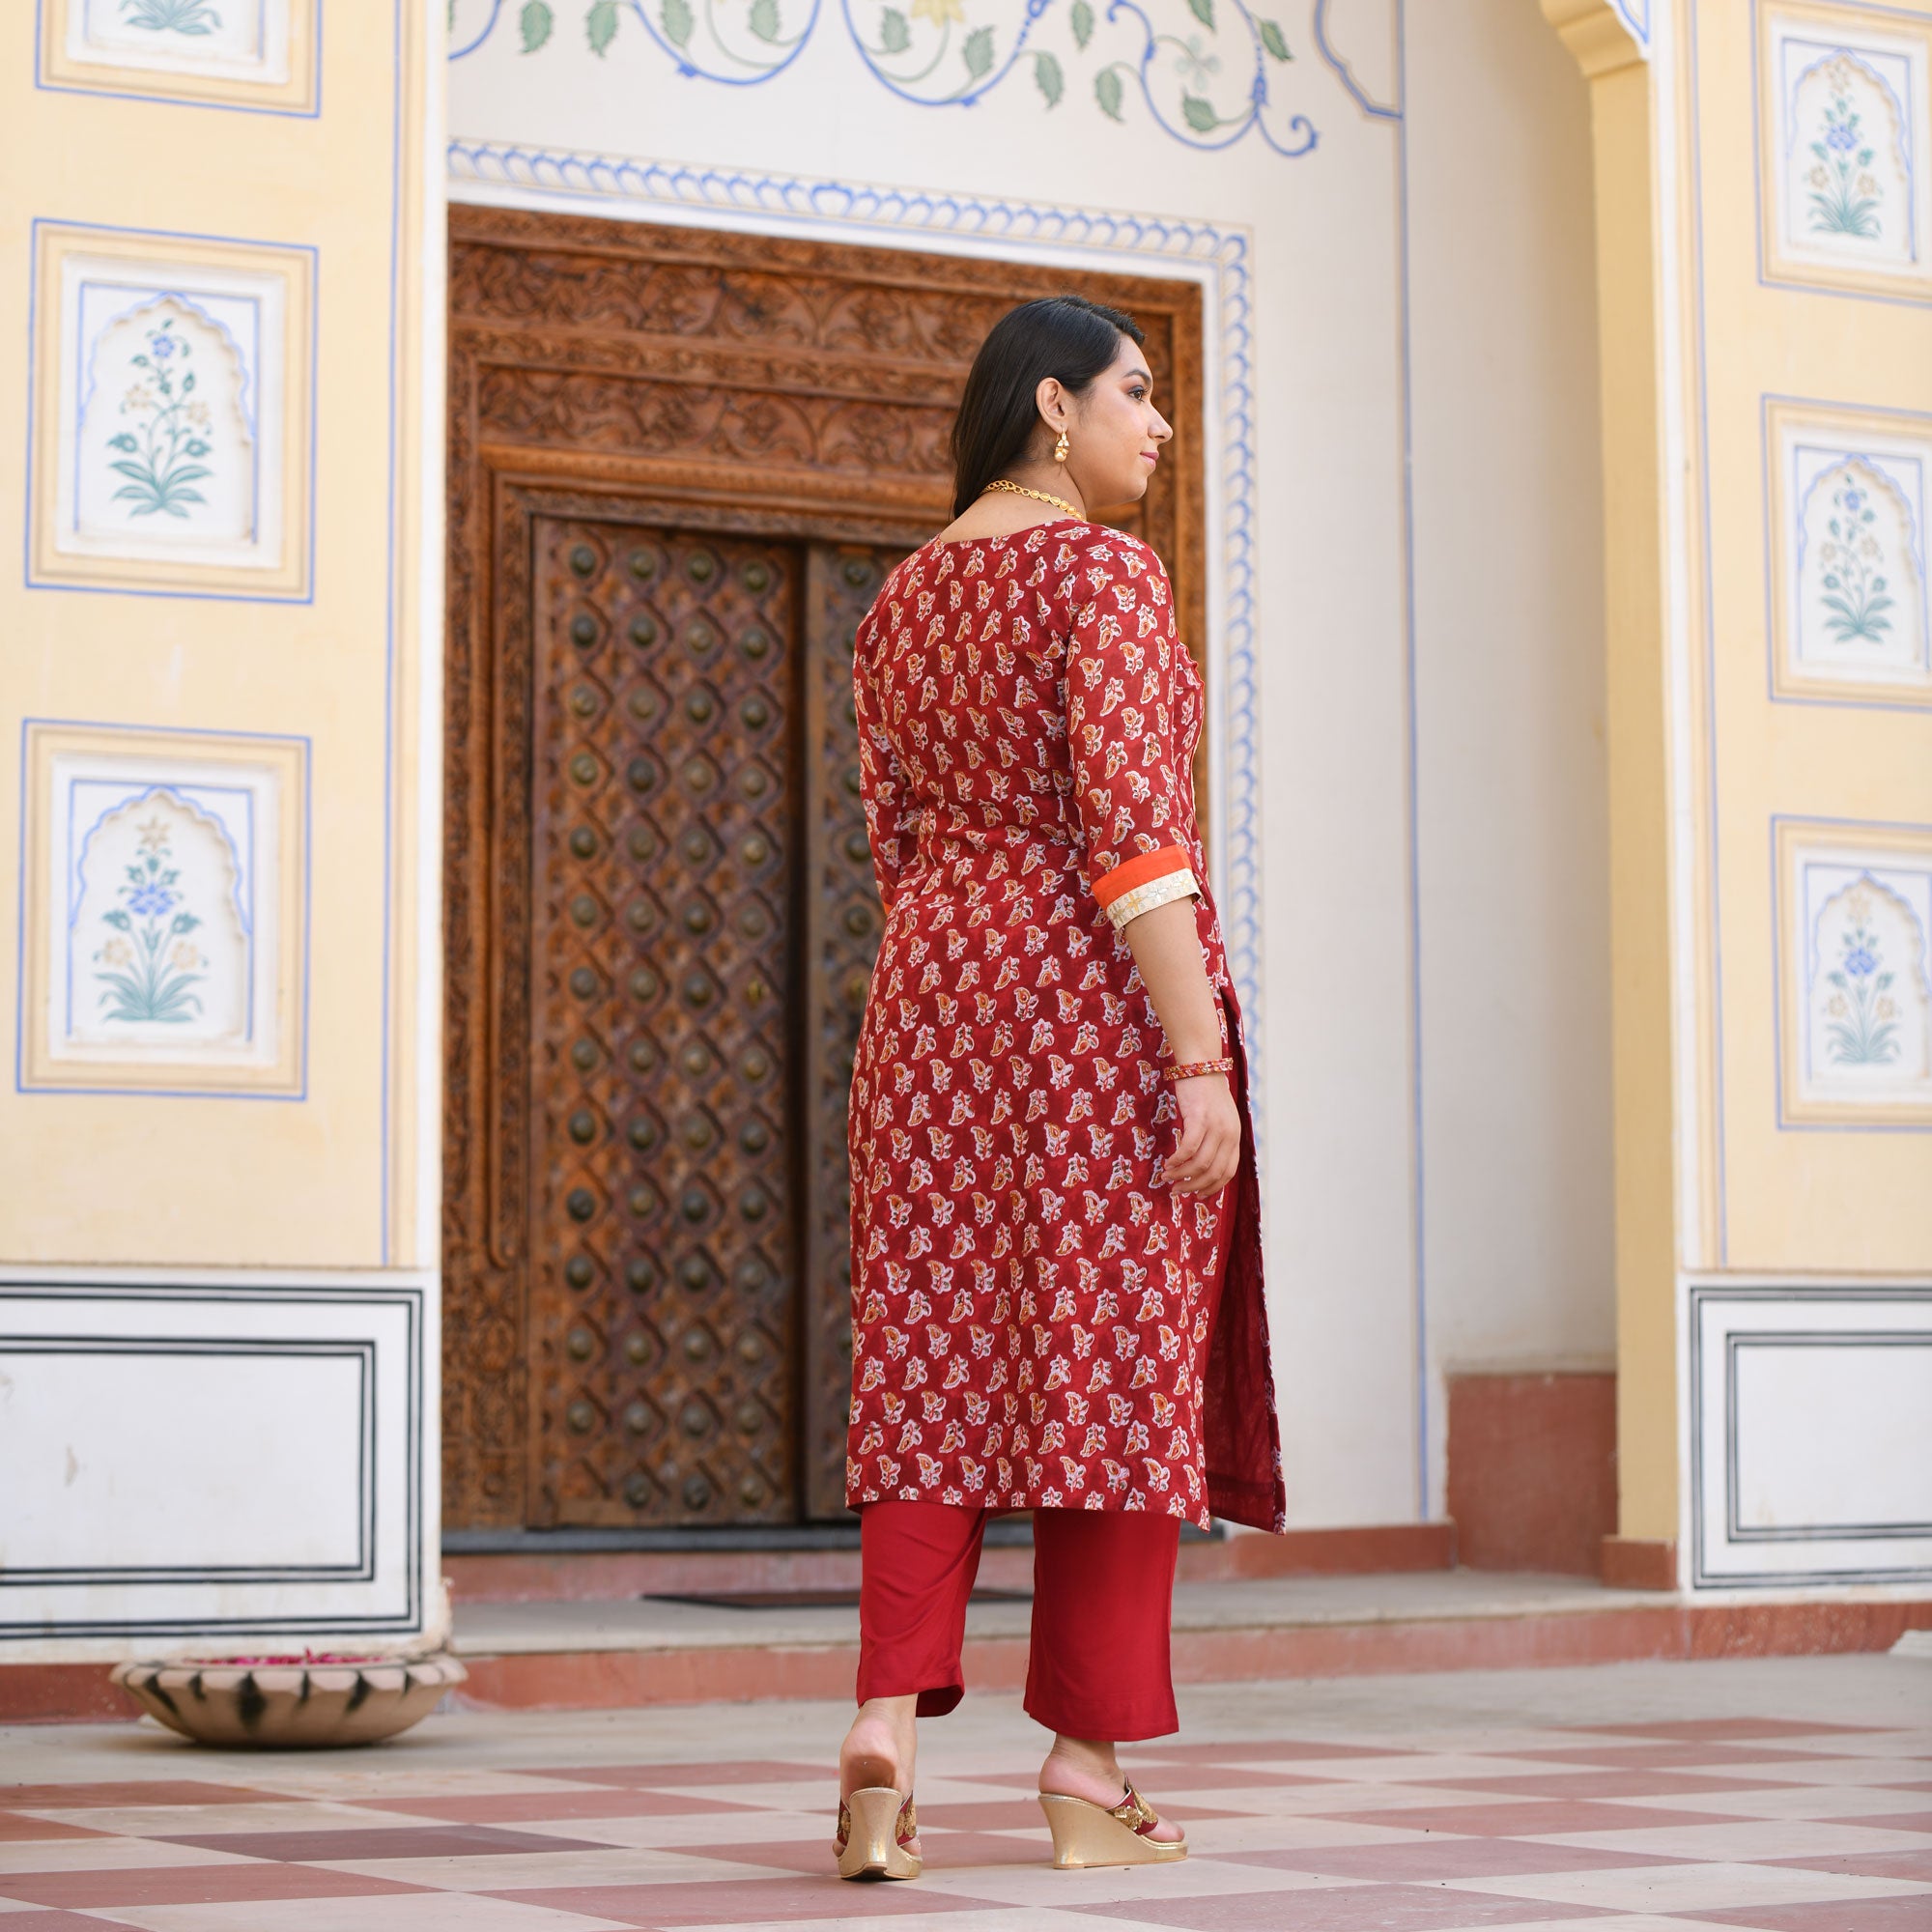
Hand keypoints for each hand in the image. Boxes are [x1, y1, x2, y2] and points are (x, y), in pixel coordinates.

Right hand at [1159, 1073, 1239, 1194]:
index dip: (1212, 1187)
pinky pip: (1188, 1148)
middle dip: (1193, 1186)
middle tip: (1176, 1191)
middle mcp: (1229, 1134)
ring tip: (1167, 1176)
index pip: (1228, 1172)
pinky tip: (1168, 1163)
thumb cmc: (1205, 1092)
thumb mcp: (1218, 1118)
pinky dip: (1177, 1160)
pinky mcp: (1200, 1118)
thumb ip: (1216, 1139)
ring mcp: (1216, 1126)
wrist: (1201, 1065)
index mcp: (1235, 1136)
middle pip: (1213, 1172)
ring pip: (1200, 1163)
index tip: (1197, 1196)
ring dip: (1182, 1174)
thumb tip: (1201, 1164)